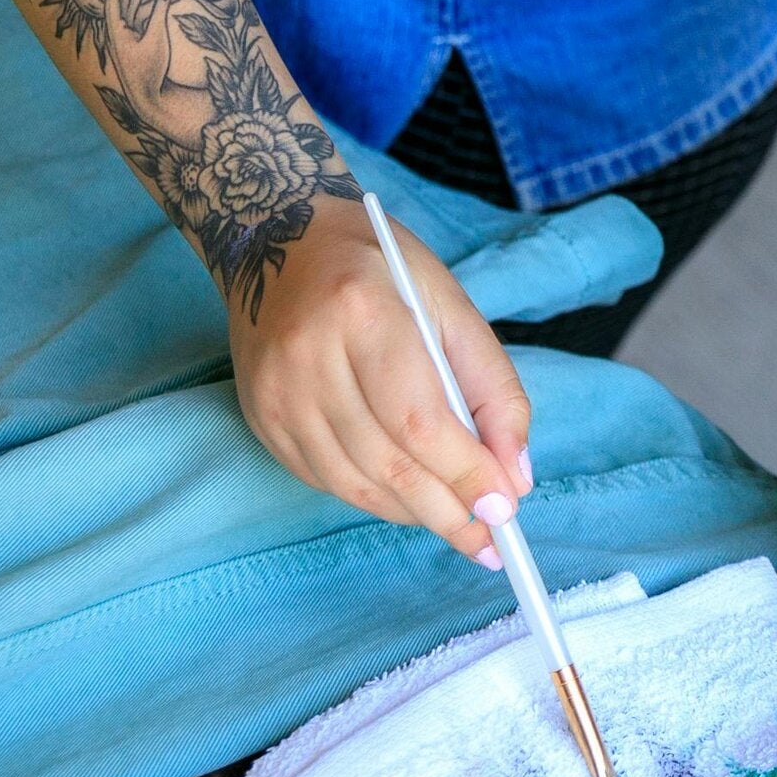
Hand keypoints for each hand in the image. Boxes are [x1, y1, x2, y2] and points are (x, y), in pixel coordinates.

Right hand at [229, 194, 531, 573]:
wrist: (278, 240)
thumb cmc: (377, 265)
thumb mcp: (449, 302)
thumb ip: (491, 387)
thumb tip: (515, 477)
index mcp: (363, 309)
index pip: (419, 419)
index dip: (465, 473)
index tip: (505, 509)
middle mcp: (308, 355)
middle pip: (387, 461)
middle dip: (446, 509)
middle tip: (489, 537)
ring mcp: (277, 392)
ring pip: (354, 482)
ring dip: (413, 512)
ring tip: (457, 522)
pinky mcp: (261, 418)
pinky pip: (326, 480)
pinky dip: (374, 497)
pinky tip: (407, 497)